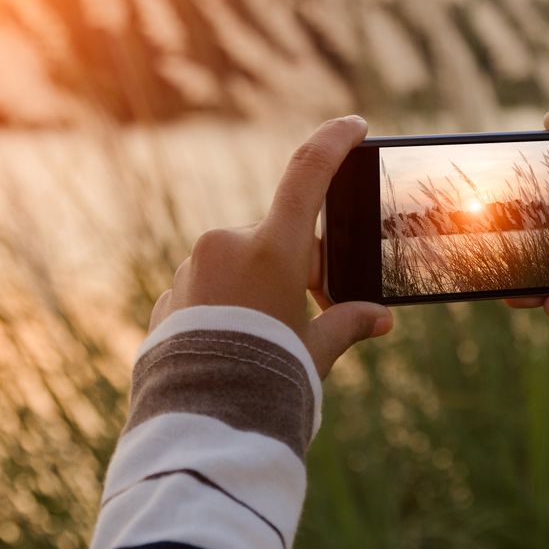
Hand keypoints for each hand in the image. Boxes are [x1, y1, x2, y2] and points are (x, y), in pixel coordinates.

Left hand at [148, 115, 393, 377]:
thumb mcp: (314, 351)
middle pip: (275, 238)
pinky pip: (206, 289)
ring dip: (255, 288)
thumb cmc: (265, 380)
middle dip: (295, 265)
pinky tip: (231, 345)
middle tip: (308, 309)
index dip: (333, 142)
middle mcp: (227, 246)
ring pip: (237, 265)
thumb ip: (345, 324)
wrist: (198, 423)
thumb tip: (379, 318)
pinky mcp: (169, 295)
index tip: (353, 125)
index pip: (308, 173)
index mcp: (271, 249)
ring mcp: (192, 269)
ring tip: (262, 341)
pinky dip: (224, 307)